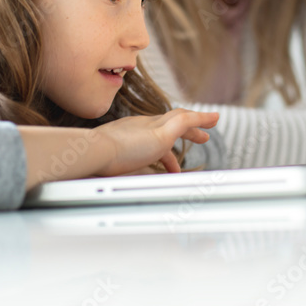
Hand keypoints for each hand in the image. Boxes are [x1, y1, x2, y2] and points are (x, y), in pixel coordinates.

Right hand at [93, 108, 217, 176]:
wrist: (92, 152)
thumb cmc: (94, 164)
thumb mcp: (109, 168)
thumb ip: (119, 174)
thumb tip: (120, 188)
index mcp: (127, 133)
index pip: (150, 134)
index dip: (163, 143)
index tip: (170, 155)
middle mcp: (139, 126)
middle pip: (167, 121)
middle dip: (184, 127)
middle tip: (200, 135)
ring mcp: (150, 128)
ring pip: (180, 118)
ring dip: (197, 121)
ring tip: (212, 122)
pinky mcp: (161, 133)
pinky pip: (186, 121)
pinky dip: (200, 119)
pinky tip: (213, 119)